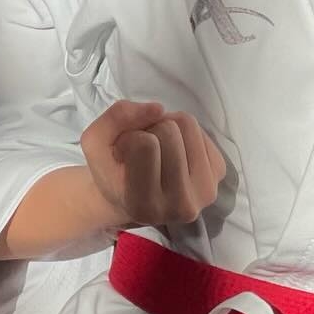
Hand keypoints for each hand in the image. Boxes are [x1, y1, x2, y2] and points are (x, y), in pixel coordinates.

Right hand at [81, 99, 226, 228]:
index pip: (145, 145)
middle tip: (141, 152)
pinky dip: (183, 132)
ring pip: (187, 123)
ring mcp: (205, 191)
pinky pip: (202, 129)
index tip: (124, 155)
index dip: (129, 138)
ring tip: (156, 151)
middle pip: (169, 130)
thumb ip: (116, 118)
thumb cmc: (112, 171)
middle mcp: (180, 205)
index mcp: (145, 205)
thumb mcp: (95, 143)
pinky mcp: (219, 174)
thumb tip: (158, 108)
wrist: (132, 196)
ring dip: (166, 126)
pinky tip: (173, 152)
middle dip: (150, 130)